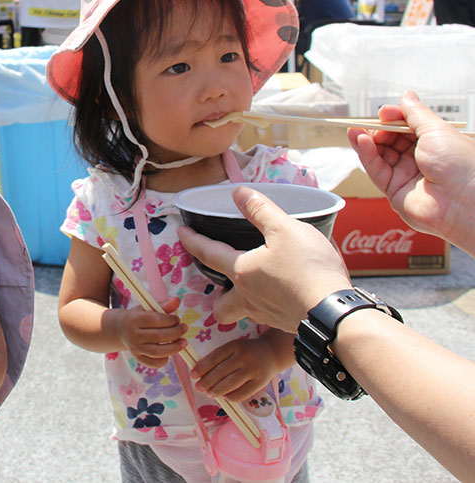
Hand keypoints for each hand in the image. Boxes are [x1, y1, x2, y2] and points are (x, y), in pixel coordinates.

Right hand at [115, 297, 187, 367]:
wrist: (121, 329)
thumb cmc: (138, 317)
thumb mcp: (148, 308)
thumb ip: (163, 305)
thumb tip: (177, 300)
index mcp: (134, 319)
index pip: (156, 320)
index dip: (170, 320)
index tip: (177, 319)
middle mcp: (133, 334)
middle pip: (159, 336)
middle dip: (176, 332)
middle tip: (184, 328)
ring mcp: (135, 348)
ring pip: (157, 352)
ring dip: (174, 348)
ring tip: (183, 342)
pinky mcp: (137, 358)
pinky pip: (153, 363)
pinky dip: (164, 360)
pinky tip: (170, 353)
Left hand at [178, 186, 350, 331]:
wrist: (335, 313)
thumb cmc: (308, 269)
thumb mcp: (285, 229)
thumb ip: (260, 210)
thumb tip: (238, 193)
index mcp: (242, 272)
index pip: (208, 253)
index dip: (192, 241)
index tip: (181, 233)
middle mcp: (249, 298)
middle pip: (221, 305)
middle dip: (217, 297)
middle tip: (224, 282)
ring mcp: (268, 315)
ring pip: (246, 313)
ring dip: (245, 302)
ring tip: (256, 287)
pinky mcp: (287, 324)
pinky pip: (270, 316)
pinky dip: (271, 306)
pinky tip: (285, 294)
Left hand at [190, 338, 275, 402]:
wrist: (271, 354)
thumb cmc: (246, 352)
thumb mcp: (234, 347)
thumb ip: (220, 357)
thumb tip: (202, 374)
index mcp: (235, 346)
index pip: (215, 357)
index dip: (202, 367)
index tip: (193, 375)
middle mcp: (244, 357)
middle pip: (221, 372)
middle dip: (206, 381)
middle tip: (198, 387)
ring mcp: (253, 370)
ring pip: (230, 384)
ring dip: (216, 391)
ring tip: (208, 393)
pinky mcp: (259, 383)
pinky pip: (242, 394)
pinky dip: (230, 397)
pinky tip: (223, 397)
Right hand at [349, 91, 474, 251]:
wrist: (464, 200)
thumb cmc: (460, 165)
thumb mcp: (436, 129)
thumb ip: (416, 113)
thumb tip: (407, 96)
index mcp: (435, 143)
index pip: (407, 127)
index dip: (394, 119)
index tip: (384, 113)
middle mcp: (421, 159)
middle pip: (391, 140)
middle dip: (378, 130)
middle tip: (370, 123)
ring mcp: (407, 175)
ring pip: (380, 155)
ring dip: (367, 142)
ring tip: (356, 131)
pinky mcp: (395, 191)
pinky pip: (376, 170)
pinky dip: (366, 155)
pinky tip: (360, 142)